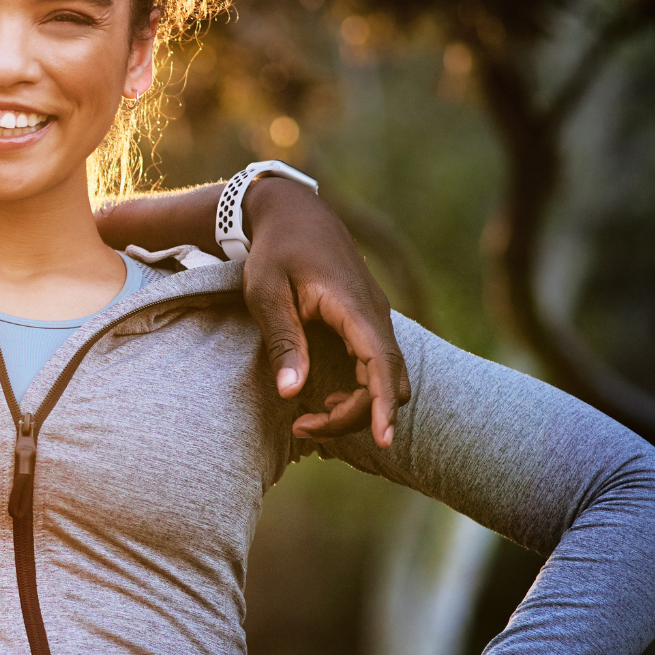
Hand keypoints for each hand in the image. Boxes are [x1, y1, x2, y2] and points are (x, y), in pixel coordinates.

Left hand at [242, 178, 411, 447]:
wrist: (294, 212)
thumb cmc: (275, 251)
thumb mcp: (265, 292)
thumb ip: (282, 340)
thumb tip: (291, 391)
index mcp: (353, 306)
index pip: (381, 364)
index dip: (383, 405)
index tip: (383, 441)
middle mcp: (375, 314)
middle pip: (389, 380)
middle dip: (358, 415)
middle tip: (303, 426)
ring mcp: (375, 318)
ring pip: (386, 376)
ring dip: (358, 405)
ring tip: (308, 417)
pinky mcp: (367, 323)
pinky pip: (376, 366)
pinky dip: (360, 390)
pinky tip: (325, 399)